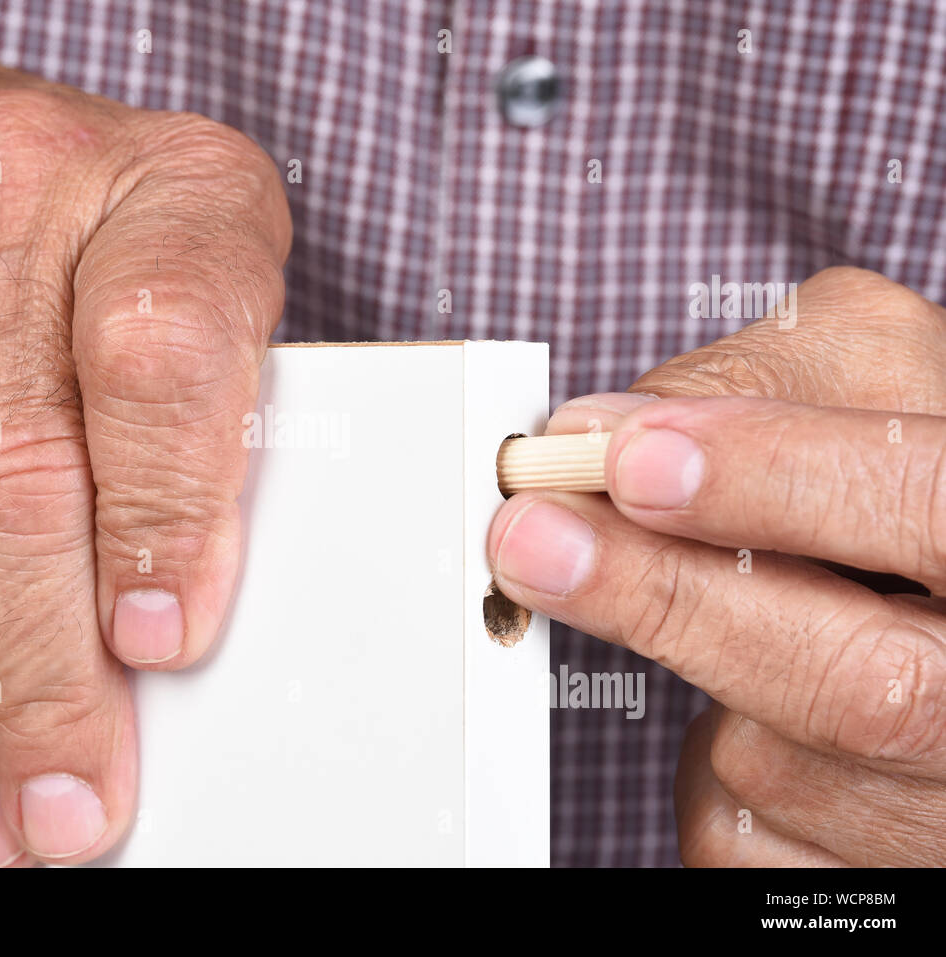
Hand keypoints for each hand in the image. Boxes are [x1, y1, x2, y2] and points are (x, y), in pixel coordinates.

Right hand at [0, 6, 288, 864]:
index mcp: (158, 185)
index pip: (165, 351)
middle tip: (74, 793)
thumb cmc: (66, 211)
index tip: (164, 646)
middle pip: (19, 469)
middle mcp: (3, 196)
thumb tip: (175, 613)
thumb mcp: (196, 265)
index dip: (166, 512)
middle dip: (46, 674)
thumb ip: (214, 411)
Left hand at [488, 266, 945, 865]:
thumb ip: (756, 385)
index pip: (924, 506)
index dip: (777, 482)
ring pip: (769, 764)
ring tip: (720, 610)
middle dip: (668, 604)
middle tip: (532, 538)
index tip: (633, 461)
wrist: (940, 603)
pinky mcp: (878, 875)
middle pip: (859, 685)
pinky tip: (748, 711)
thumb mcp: (874, 377)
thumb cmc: (905, 469)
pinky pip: (738, 834)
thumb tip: (594, 436)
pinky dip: (703, 767)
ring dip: (693, 678)